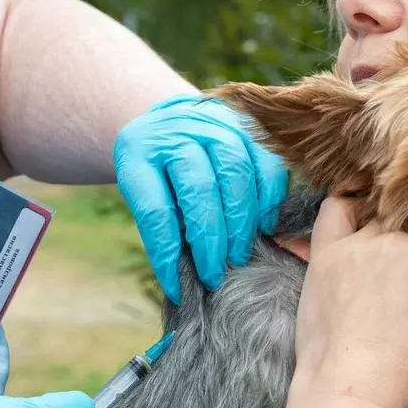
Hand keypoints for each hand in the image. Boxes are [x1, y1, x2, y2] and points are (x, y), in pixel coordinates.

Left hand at [114, 94, 287, 302]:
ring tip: (239, 255)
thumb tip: (181, 279)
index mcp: (138, 152)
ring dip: (240, 223)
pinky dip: (268, 199)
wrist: (171, 120)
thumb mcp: (143, 192)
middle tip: (215, 274)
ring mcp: (215, 123)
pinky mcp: (249, 126)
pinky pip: (267, 164)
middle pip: (198, 190)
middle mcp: (177, 131)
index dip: (167, 254)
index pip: (155, 211)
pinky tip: (264, 226)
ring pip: (236, 174)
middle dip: (209, 241)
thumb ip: (162, 226)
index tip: (176, 288)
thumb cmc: (157, 171)